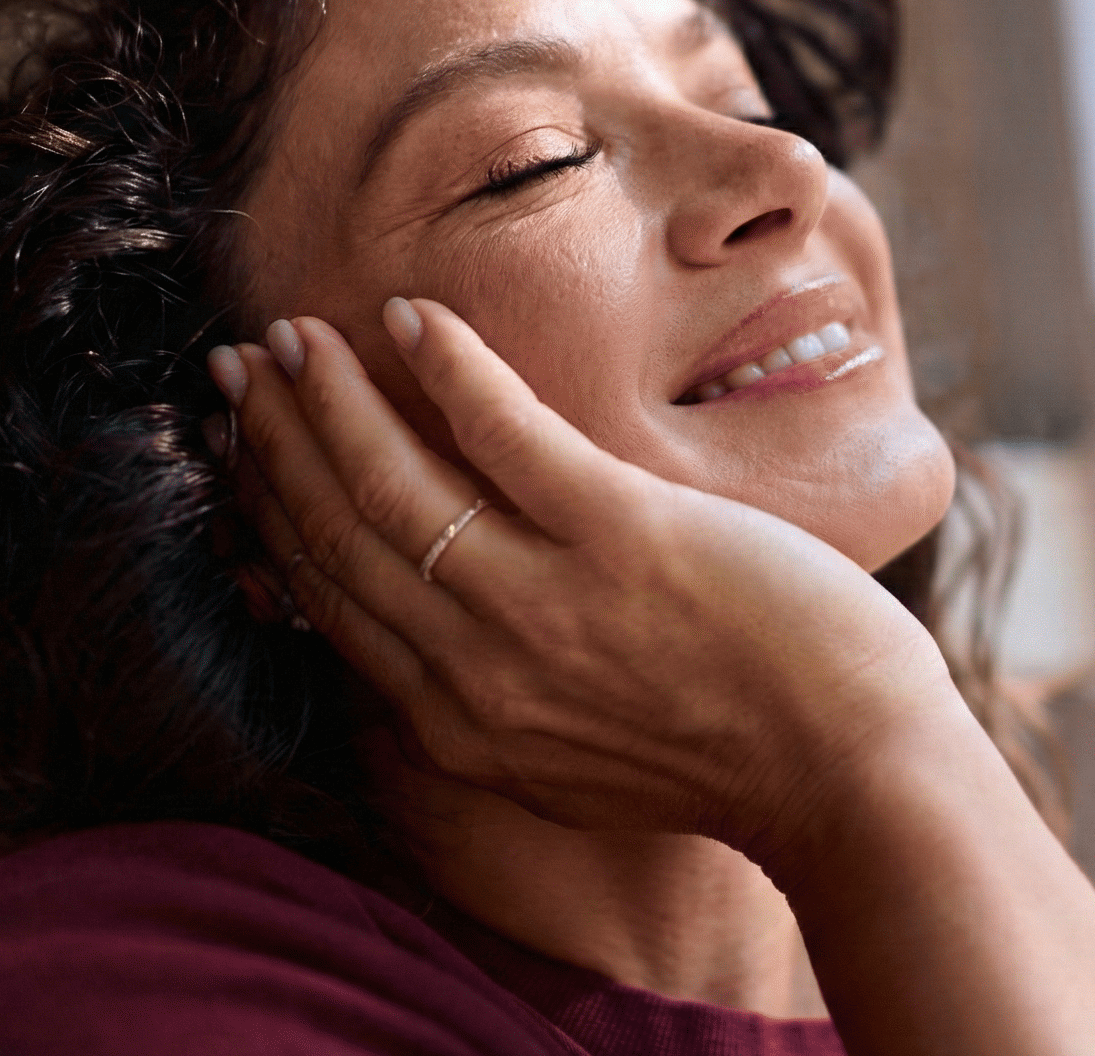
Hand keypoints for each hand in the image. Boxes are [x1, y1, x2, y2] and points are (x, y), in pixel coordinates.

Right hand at [206, 298, 957, 867]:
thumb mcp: (569, 756)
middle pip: (338, 534)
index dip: (272, 511)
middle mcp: (478, 672)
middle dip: (275, 441)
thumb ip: (491, 696)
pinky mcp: (623, 540)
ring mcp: (546, 604)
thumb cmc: (733, 754)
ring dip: (331, 398)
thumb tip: (432, 635)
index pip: (329, 598)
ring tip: (298, 334)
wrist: (855, 778)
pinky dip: (447, 370)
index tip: (243, 444)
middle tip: (239, 367)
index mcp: (458, 726)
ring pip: (393, 484)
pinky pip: (505, 437)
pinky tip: (408, 317)